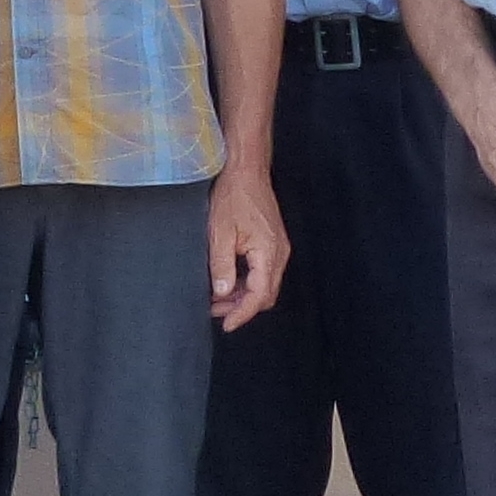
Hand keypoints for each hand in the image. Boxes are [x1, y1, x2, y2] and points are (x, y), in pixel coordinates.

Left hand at [206, 162, 289, 326]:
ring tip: (218, 299)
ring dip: (244, 295)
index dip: (242, 313)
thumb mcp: (220, 232)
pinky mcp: (273, 242)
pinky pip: (263, 271)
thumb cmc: (233, 196)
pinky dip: (247, 281)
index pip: (259, 296)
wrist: (246, 170)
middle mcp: (279, 254)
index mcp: (269, 253)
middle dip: (242, 307)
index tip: (226, 325)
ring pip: (265, 284)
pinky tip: (228, 281)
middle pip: (266, 294)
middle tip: (216, 312)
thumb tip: (223, 293)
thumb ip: (222, 265)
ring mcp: (278, 248)